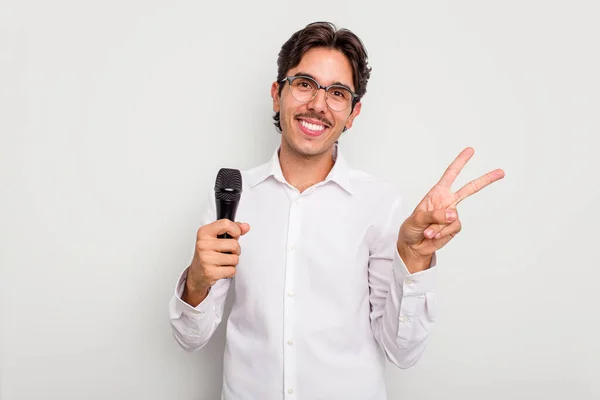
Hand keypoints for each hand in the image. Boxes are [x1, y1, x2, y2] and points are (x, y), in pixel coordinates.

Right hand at [183, 219, 249, 305]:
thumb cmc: (208, 253)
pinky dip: (230, 271)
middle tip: (229, 251)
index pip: (226, 224)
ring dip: (233, 261)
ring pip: (235, 259)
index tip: (234, 235)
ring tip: (224, 261)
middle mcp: (203, 244)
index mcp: (204, 232)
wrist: (197, 272)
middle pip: (234, 244)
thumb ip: (232, 229)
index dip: (235, 230)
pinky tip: (222, 268)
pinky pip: (232, 270)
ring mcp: (206, 259)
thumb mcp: (216, 237)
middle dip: (236, 250)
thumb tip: (245, 227)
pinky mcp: (210, 272)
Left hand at [397, 147, 503, 271]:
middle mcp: (448, 201)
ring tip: (427, 230)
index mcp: (437, 193)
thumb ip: (434, 215)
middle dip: (485, 180)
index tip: (470, 150)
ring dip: (438, 225)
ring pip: (454, 216)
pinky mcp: (454, 227)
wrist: (413, 245)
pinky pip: (453, 227)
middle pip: (469, 189)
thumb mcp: (417, 219)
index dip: (460, 162)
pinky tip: (434, 235)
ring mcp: (452, 215)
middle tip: (501, 172)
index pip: (450, 174)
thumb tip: (454, 214)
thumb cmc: (412, 228)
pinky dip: (442, 232)